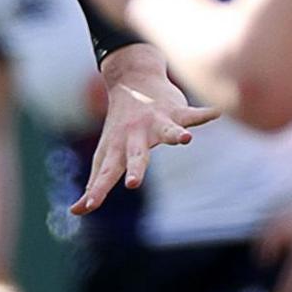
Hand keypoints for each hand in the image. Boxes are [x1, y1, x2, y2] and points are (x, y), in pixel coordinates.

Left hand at [72, 44, 219, 213]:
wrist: (133, 79)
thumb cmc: (120, 127)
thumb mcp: (106, 154)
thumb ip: (95, 183)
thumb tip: (75, 211)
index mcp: (118, 149)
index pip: (105, 173)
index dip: (97, 190)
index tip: (88, 206)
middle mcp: (136, 136)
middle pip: (136, 156)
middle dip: (135, 169)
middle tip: (132, 183)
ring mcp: (156, 121)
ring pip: (167, 131)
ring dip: (175, 135)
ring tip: (185, 140)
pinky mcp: (176, 111)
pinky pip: (192, 114)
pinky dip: (204, 114)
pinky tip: (216, 112)